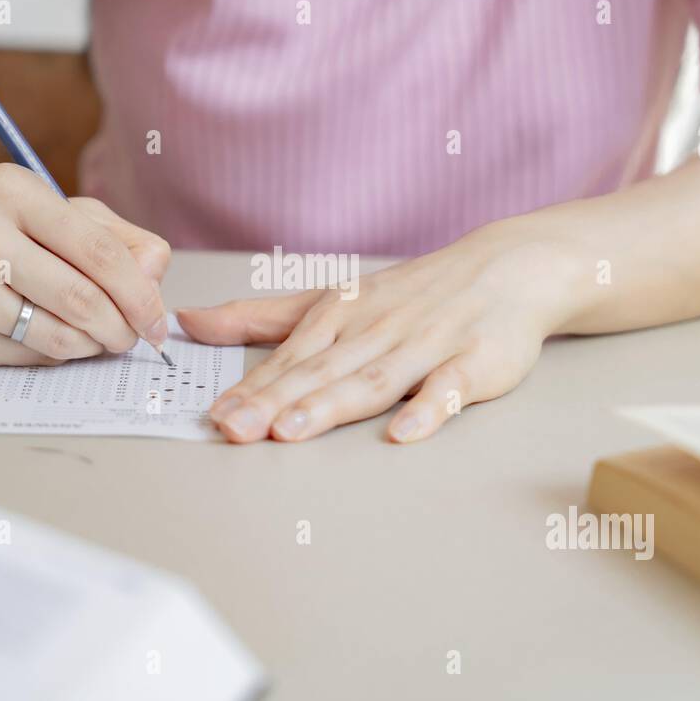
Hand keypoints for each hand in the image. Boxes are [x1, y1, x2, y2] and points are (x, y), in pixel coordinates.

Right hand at [0, 163, 170, 364]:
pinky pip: (26, 356)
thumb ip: (117, 237)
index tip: (157, 321)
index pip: (100, 252)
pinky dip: (56, 355)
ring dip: (92, 346)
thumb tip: (155, 276)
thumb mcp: (55, 212)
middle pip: (82, 299)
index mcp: (14, 191)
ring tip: (98, 339)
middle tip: (133, 339)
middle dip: (121, 328)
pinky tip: (56, 341)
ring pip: (56, 335)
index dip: (140, 295)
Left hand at [177, 226, 577, 442]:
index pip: (290, 357)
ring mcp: (427, 346)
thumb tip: (192, 322)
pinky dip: (428, 410)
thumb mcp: (332, 298)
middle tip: (237, 430)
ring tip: (293, 431)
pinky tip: (403, 433)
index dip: (252, 389)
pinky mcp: (475, 363)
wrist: (507, 267)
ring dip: (333, 405)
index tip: (216, 416)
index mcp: (341, 316)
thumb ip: (262, 318)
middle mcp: (378, 330)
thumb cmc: (413, 293)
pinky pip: (450, 389)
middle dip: (276, 401)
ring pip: (375, 379)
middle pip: (322, 371)